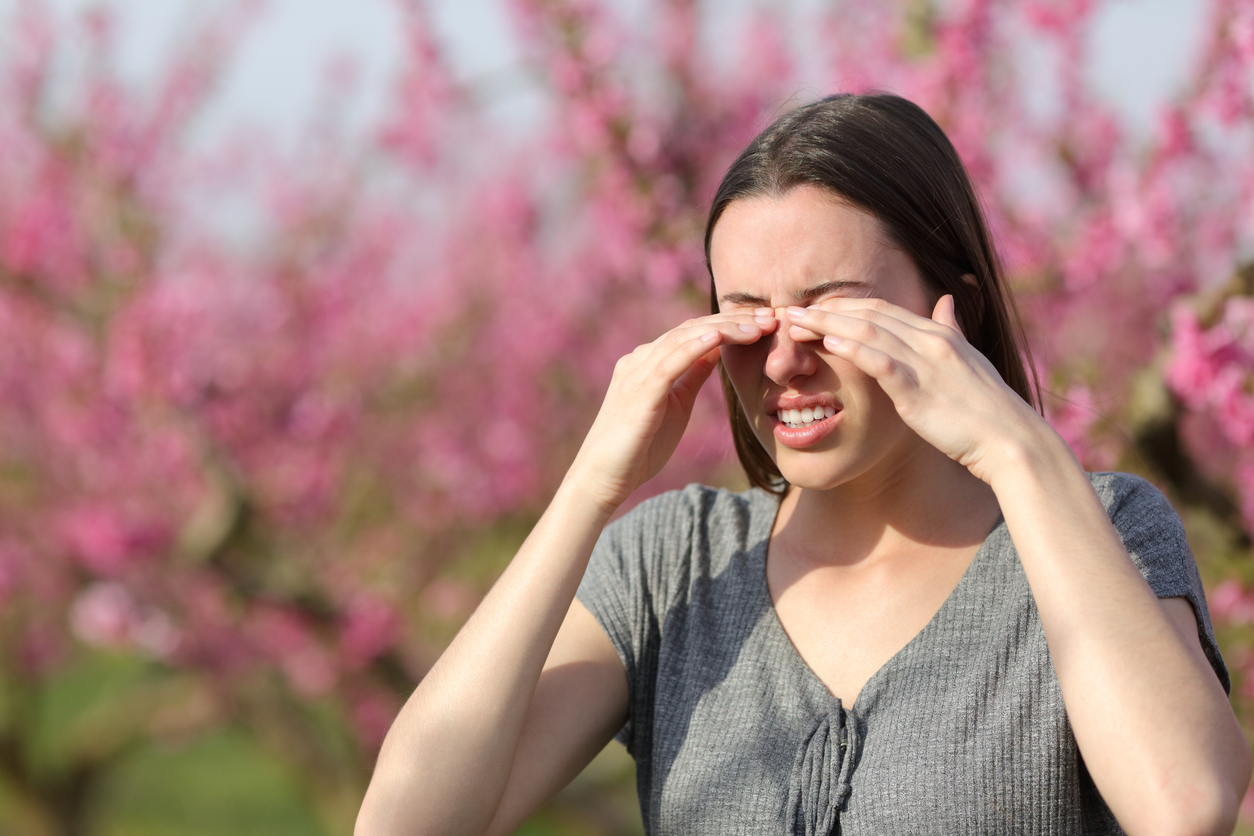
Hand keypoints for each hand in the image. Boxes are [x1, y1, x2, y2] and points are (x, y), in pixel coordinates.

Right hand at [568, 309, 778, 512]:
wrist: (603, 477)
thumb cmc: (639, 447)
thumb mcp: (675, 404)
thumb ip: (692, 375)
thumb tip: (717, 350)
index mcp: (649, 362)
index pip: (693, 333)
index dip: (730, 325)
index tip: (765, 324)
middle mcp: (640, 361)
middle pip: (691, 329)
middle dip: (733, 321)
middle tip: (771, 317)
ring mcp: (636, 374)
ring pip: (682, 340)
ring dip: (722, 330)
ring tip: (755, 327)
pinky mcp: (638, 395)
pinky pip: (667, 364)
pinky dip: (693, 348)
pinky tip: (718, 339)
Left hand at [784, 295, 1047, 483]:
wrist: (1010, 441)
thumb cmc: (987, 409)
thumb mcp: (969, 361)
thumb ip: (952, 329)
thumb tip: (946, 299)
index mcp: (938, 335)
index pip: (882, 309)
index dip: (844, 306)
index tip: (812, 308)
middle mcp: (930, 341)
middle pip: (868, 314)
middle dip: (825, 310)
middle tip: (788, 311)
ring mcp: (925, 363)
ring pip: (869, 331)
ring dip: (828, 323)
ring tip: (793, 323)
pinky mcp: (919, 390)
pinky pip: (881, 362)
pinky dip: (854, 348)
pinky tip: (828, 342)